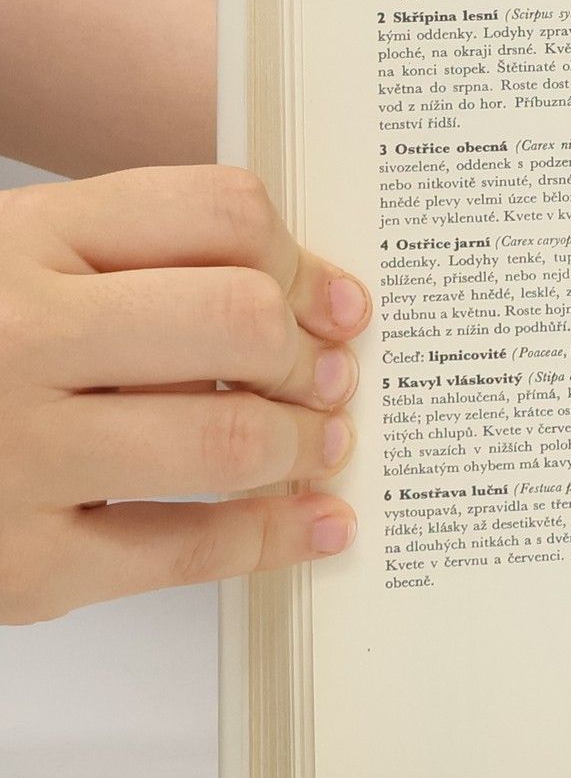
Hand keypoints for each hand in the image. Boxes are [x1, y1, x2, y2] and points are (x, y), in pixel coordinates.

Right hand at [0, 166, 369, 622]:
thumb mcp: (18, 258)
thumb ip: (138, 257)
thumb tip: (310, 299)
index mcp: (23, 241)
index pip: (218, 213)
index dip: (301, 260)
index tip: (330, 300)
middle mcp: (17, 336)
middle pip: (238, 320)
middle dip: (310, 355)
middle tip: (332, 376)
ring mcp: (16, 453)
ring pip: (229, 439)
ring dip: (307, 444)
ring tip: (322, 443)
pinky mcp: (21, 563)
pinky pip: (186, 550)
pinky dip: (275, 539)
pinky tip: (316, 524)